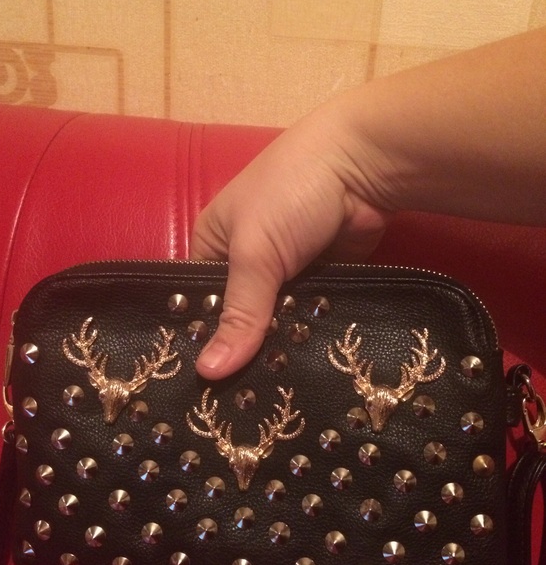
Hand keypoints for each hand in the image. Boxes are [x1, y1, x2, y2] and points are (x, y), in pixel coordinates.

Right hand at [190, 100, 394, 378]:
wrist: (366, 164)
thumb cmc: (291, 193)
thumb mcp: (254, 252)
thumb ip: (239, 314)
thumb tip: (208, 373)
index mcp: (214, 245)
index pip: (198, 303)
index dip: (201, 340)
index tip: (202, 386)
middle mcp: (246, 261)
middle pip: (238, 317)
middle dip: (242, 349)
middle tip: (238, 400)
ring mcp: (286, 272)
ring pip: (275, 321)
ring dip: (278, 345)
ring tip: (270, 391)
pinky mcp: (321, 279)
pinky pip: (307, 316)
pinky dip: (307, 334)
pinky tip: (303, 367)